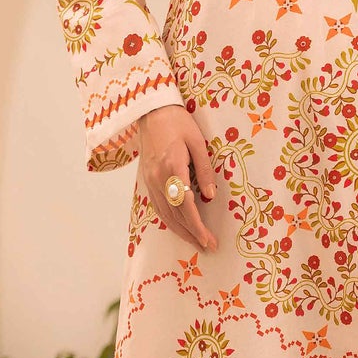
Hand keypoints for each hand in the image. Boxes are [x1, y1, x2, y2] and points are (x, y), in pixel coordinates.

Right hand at [137, 104, 218, 252]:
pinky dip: (169, 219)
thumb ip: (204, 170)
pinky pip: (157, 206)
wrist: (150, 110)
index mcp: (172, 167)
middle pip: (175, 214)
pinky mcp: (147, 179)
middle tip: (208, 247)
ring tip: (196, 242)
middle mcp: (158, 178)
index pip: (186, 205)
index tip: (209, 240)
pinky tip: (179, 226)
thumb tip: (210, 196)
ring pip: (164, 213)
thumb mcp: (198, 142)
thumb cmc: (178, 122)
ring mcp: (150, 180)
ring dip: (180, 230)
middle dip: (191, 234)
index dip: (197, 226)